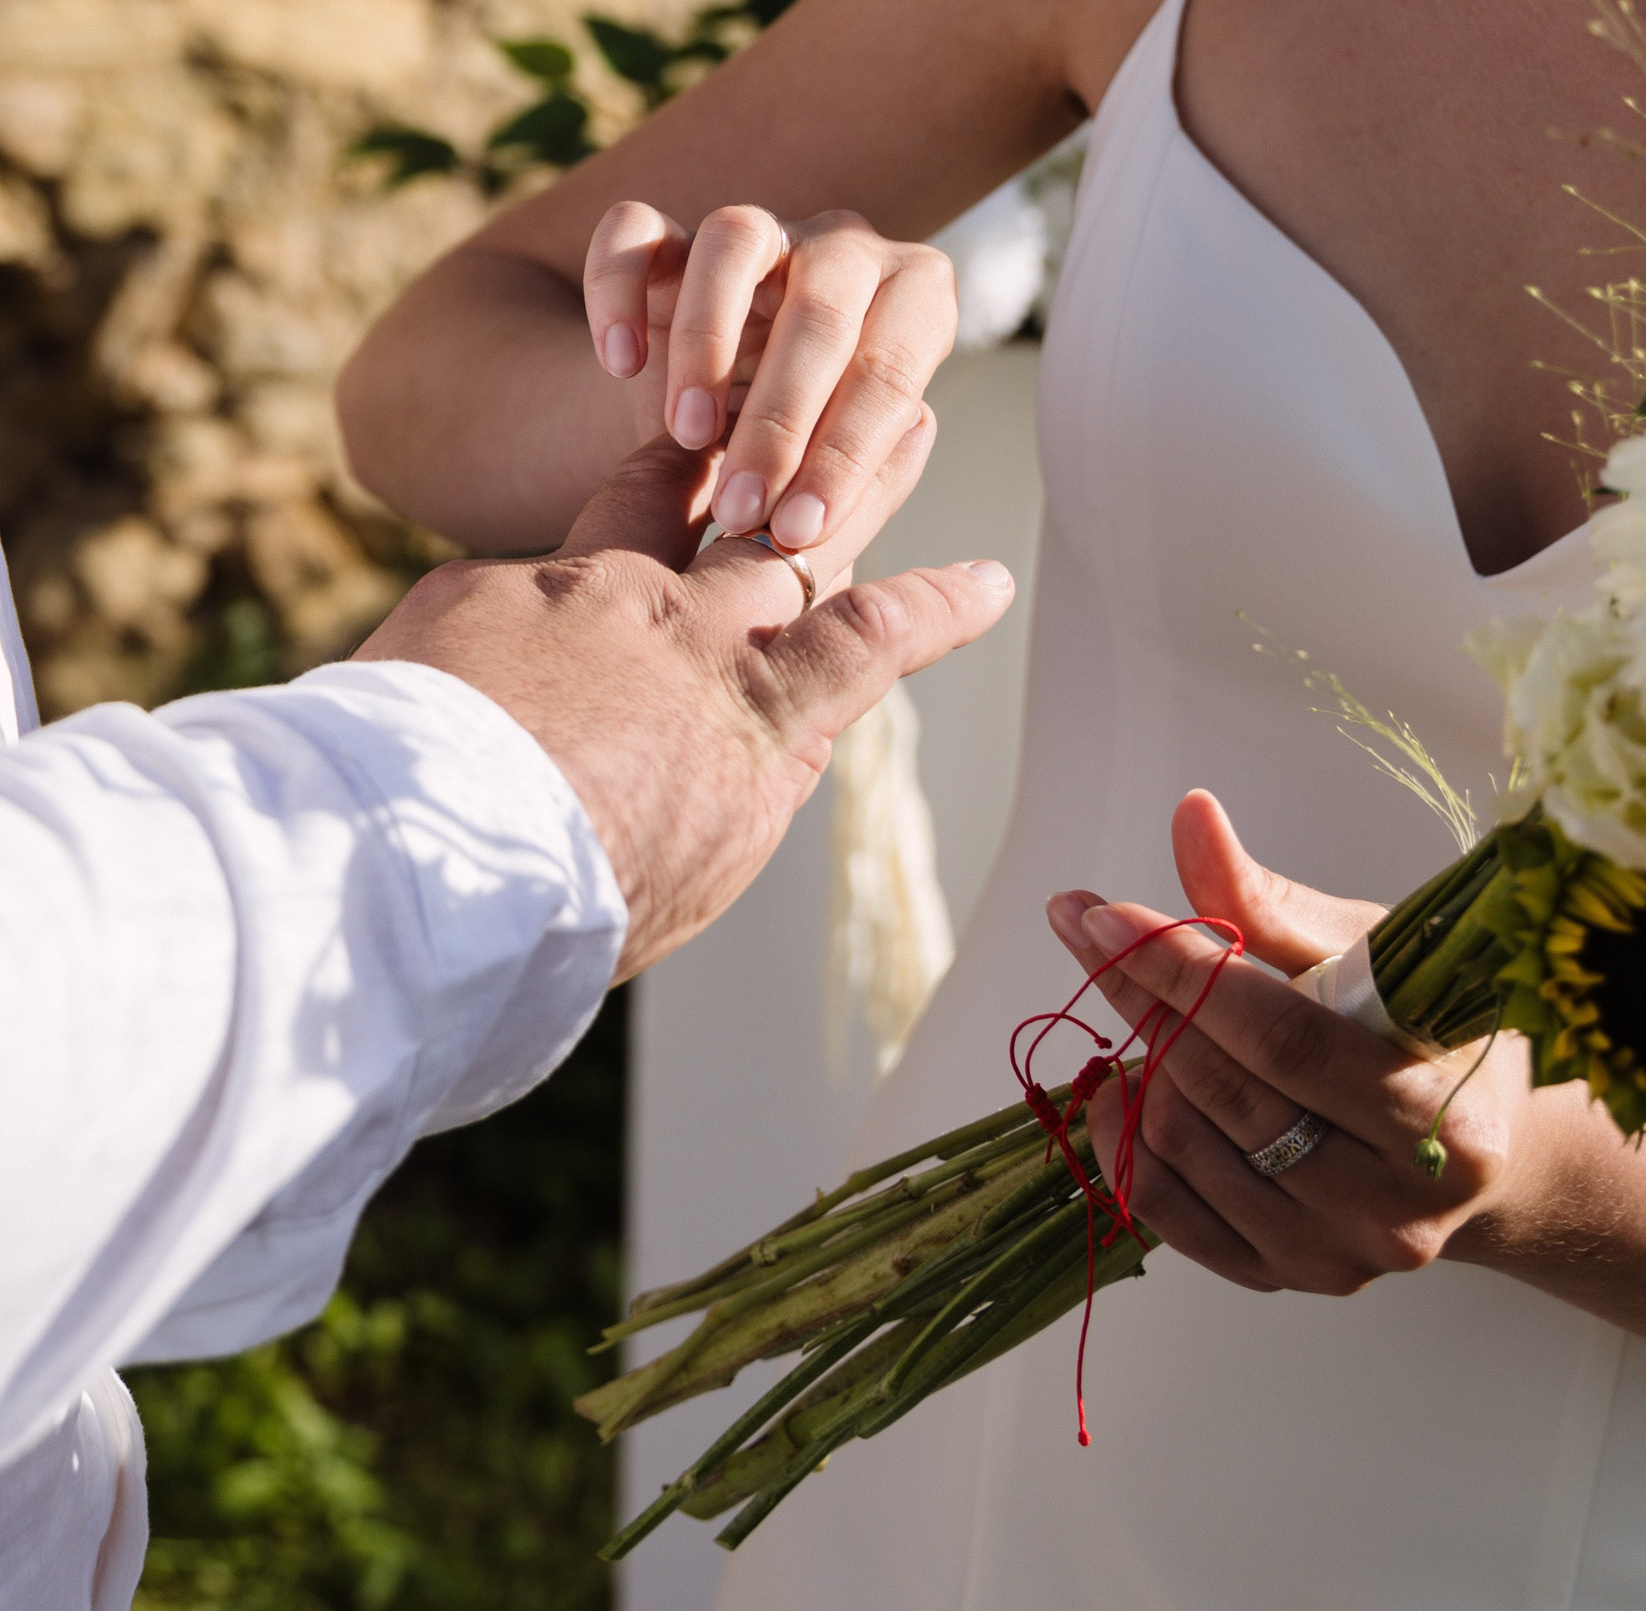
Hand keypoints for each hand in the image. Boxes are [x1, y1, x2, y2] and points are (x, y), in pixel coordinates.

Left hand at [357, 426, 1010, 983]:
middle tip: (899, 423)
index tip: (983, 581)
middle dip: (848, 476)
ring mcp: (580, 591)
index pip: (873, 640)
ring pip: (645, 500)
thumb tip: (778, 742)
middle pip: (785, 531)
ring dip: (681, 469)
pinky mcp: (476, 587)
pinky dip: (510, 613)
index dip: (936, 607)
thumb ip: (746, 784)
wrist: (415, 865)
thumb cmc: (561, 907)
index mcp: (753, 716)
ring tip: (693, 437)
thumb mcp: (702, 865)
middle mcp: (682, 628)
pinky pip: (509, 583)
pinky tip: (471, 654)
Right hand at [582, 200, 957, 551]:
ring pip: (736, 243)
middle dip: (779, 425)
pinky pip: (634, 230)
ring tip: (687, 434)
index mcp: (917, 302)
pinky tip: (620, 365)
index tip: (800, 533)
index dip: (847, 457)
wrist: (725, 431)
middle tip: (741, 511)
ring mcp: (761, 231)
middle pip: (821, 312)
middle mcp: (847, 248)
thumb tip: (843, 514)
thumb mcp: (842, 479)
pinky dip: (618, 291)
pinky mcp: (667, 234)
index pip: (891, 370)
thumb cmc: (811, 460)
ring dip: (707, 346)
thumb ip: (858, 491)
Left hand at [1044, 791, 1544, 1293]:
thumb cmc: (1432, 1034)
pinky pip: (1162, 1208)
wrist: (1479, 1154)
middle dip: (1144, 998)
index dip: (1185, 971)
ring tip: (1159, 1013)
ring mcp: (1336, 1259)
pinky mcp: (1284, 1280)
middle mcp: (1396, 1213)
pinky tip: (1129, 1084)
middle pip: (1226, 1092)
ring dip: (1145, 1065)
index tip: (1104, 913)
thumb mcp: (1378, 956)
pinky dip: (1126, 1136)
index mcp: (1447, 1123)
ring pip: (1182, 1147)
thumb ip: (1277, 904)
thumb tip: (1191, 816)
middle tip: (1097, 932)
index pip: (1285, 1042)